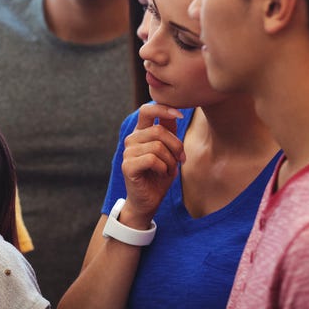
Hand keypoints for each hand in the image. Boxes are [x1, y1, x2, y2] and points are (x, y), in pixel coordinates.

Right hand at [119, 103, 184, 224]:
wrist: (149, 200)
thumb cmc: (159, 174)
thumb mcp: (169, 150)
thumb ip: (169, 132)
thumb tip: (176, 113)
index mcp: (141, 132)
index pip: (147, 110)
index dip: (164, 109)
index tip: (181, 116)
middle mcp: (132, 139)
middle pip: (159, 130)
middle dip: (176, 146)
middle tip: (180, 159)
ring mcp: (127, 152)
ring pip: (157, 146)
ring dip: (170, 161)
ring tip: (168, 169)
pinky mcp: (128, 165)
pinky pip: (152, 159)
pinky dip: (163, 168)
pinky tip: (161, 174)